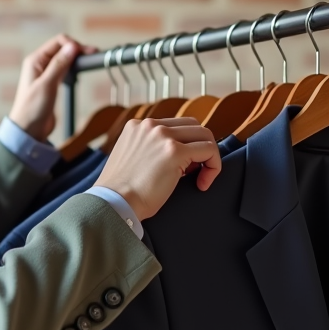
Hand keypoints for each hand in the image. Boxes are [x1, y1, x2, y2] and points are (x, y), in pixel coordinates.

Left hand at [8, 34, 96, 141]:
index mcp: (35, 60)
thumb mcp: (47, 85)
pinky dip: (73, 68)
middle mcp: (40, 64)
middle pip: (62, 48)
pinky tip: (81, 71)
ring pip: (65, 59)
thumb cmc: (32, 109)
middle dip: (77, 50)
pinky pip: (64, 70)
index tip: (87, 53)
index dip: (73, 45)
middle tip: (93, 55)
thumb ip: (59, 65)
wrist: (28, 130)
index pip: (58, 42)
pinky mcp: (52, 84)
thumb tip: (72, 46)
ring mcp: (46, 74)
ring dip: (76, 59)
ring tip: (89, 62)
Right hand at [94, 118, 220, 220]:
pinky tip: (203, 184)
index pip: (176, 125)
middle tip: (194, 172)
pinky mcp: (175, 151)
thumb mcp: (131, 160)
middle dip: (200, 148)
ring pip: (205, 135)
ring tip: (200, 179)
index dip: (186, 145)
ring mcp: (163, 136)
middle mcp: (150, 126)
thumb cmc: (122, 192)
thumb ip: (150, 150)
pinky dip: (213, 167)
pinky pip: (210, 150)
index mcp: (137, 126)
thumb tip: (181, 157)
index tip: (184, 168)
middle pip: (194, 126)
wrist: (114, 203)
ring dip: (209, 157)